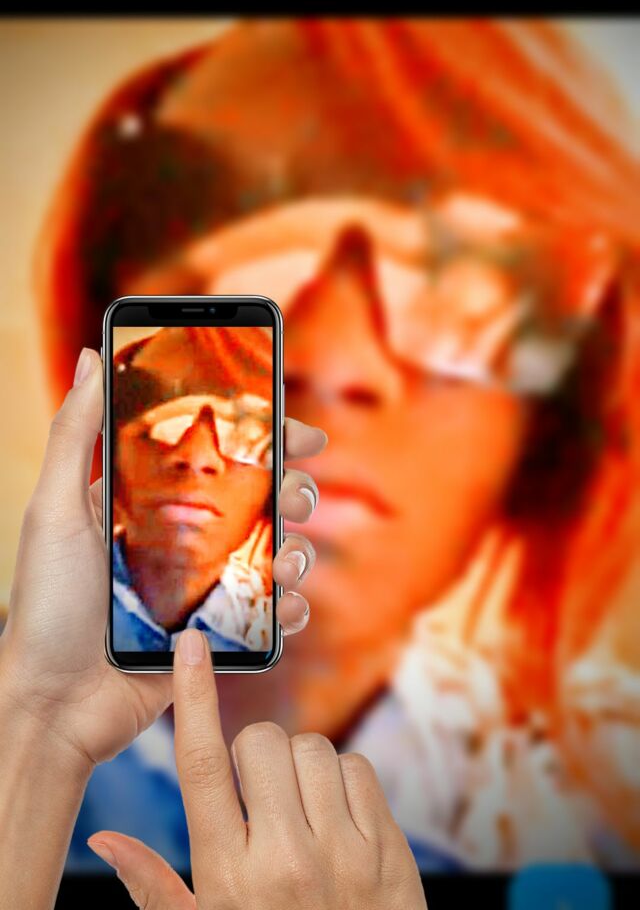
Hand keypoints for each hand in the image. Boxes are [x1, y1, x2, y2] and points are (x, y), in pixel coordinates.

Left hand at [0, 347, 324, 769]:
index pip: (221, 454)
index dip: (266, 436)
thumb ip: (75, 432)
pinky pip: (275, 614)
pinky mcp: (220, 632)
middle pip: (264, 499)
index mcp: (154, 500)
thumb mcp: (54, 509)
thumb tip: (91, 354)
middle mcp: (188, 537)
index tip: (299, 430)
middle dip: (294, 491)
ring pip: (279, 553)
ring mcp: (208, 586)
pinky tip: (289, 608)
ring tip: (287, 561)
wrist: (52, 704)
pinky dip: (294, 608)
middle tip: (295, 495)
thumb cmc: (45, 604)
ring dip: (300, 550)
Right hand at [88, 628, 427, 909]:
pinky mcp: (388, 849)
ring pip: (313, 749)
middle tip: (258, 794)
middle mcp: (286, 858)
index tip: (192, 647)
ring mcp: (344, 852)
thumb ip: (154, 888)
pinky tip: (335, 819)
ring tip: (298, 811)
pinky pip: (358, 769)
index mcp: (229, 877)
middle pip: (261, 743)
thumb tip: (105, 837)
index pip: (201, 767)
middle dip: (254, 753)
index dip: (194, 698)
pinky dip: (342, 780)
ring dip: (299, 766)